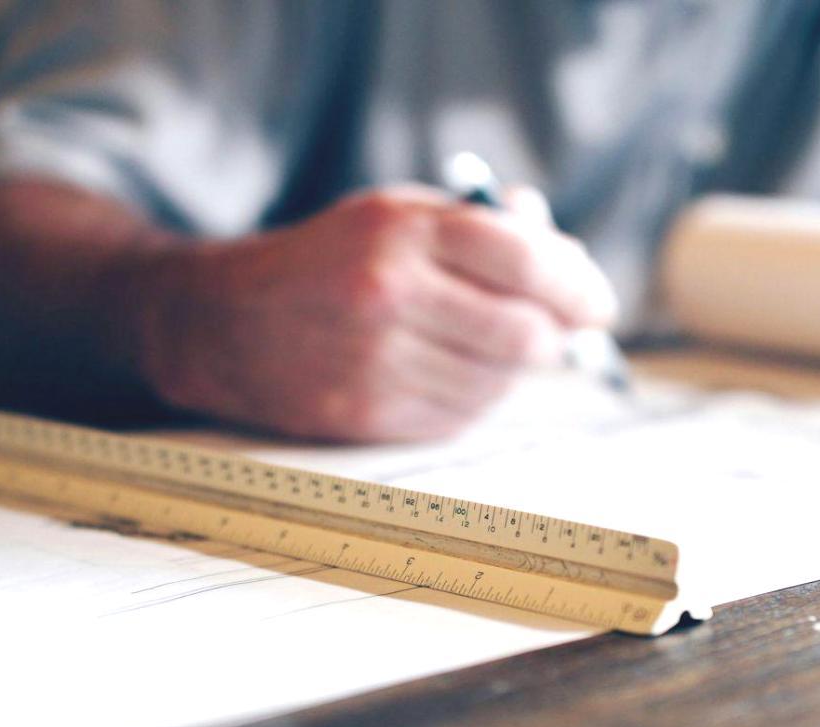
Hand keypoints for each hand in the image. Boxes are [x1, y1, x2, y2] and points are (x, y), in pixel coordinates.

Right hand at [125, 184, 617, 441]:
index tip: (598, 302)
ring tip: (493, 348)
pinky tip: (453, 374)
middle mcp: (388, 295)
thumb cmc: (325, 262)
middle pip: (524, 334)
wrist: (221, 322)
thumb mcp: (392, 215)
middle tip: (561, 332)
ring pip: (498, 384)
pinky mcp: (366, 416)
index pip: (525, 259)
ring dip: (513, 371)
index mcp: (400, 231)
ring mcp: (376, 363)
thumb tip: (560, 246)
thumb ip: (478, 226)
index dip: (578, 284)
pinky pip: (460, 418)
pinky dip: (475, 399)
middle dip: (555, 336)